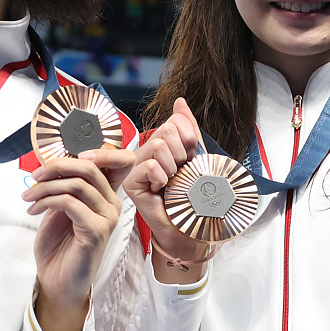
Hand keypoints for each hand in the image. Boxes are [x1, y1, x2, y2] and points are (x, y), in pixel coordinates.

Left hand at [28, 152, 122, 330]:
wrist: (56, 280)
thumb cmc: (58, 246)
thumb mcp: (59, 208)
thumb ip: (64, 185)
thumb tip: (55, 162)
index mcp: (105, 197)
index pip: (115, 163)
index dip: (96, 151)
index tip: (63, 157)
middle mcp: (112, 205)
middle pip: (91, 168)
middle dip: (56, 167)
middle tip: (34, 176)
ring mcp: (107, 218)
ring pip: (77, 184)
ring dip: (45, 187)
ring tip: (28, 198)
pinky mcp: (97, 231)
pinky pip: (70, 203)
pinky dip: (47, 201)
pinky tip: (34, 211)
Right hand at [125, 98, 218, 283]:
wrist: (192, 229)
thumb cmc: (195, 198)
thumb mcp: (197, 158)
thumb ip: (188, 129)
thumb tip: (180, 101)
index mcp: (161, 145)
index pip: (174, 122)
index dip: (189, 141)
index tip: (190, 161)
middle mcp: (146, 153)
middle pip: (166, 130)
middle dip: (181, 154)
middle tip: (180, 175)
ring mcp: (136, 168)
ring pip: (158, 145)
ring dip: (173, 167)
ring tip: (172, 183)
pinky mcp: (131, 184)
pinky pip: (150, 165)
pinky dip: (163, 177)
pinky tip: (162, 190)